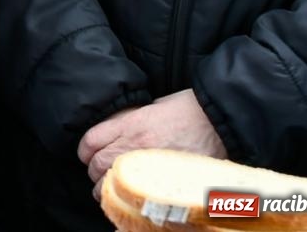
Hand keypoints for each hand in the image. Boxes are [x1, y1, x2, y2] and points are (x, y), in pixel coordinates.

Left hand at [78, 90, 226, 194]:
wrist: (221, 121)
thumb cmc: (189, 108)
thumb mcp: (153, 106)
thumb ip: (130, 120)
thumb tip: (115, 133)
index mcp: (130, 123)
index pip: (90, 141)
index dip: (85, 150)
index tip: (88, 154)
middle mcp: (135, 145)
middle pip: (96, 165)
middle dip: (95, 171)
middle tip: (101, 172)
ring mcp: (149, 165)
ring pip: (110, 185)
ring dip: (106, 188)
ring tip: (112, 187)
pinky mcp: (164, 181)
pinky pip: (134, 196)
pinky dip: (127, 199)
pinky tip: (130, 196)